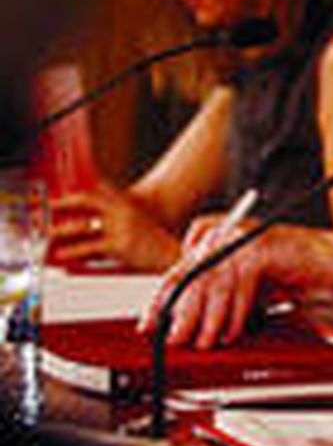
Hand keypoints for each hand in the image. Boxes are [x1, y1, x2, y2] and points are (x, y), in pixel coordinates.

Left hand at [51, 185, 179, 270]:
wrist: (174, 256)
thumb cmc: (152, 244)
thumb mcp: (135, 224)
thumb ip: (112, 223)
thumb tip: (85, 232)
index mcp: (126, 203)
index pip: (96, 189)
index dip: (76, 190)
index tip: (55, 196)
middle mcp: (122, 210)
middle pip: (86, 200)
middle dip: (62, 204)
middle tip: (45, 209)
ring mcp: (121, 226)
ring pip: (83, 225)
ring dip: (61, 230)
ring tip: (46, 236)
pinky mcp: (121, 244)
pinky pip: (90, 248)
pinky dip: (73, 252)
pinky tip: (61, 256)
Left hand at [138, 221, 332, 349]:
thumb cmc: (298, 274)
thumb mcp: (249, 284)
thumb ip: (220, 293)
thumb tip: (184, 320)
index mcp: (220, 236)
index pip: (179, 268)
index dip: (161, 300)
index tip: (150, 323)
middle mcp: (228, 232)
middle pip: (190, 275)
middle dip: (178, 314)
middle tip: (175, 339)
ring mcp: (244, 237)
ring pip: (212, 284)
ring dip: (207, 320)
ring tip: (204, 342)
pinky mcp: (262, 249)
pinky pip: (238, 286)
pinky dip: (235, 315)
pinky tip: (233, 332)